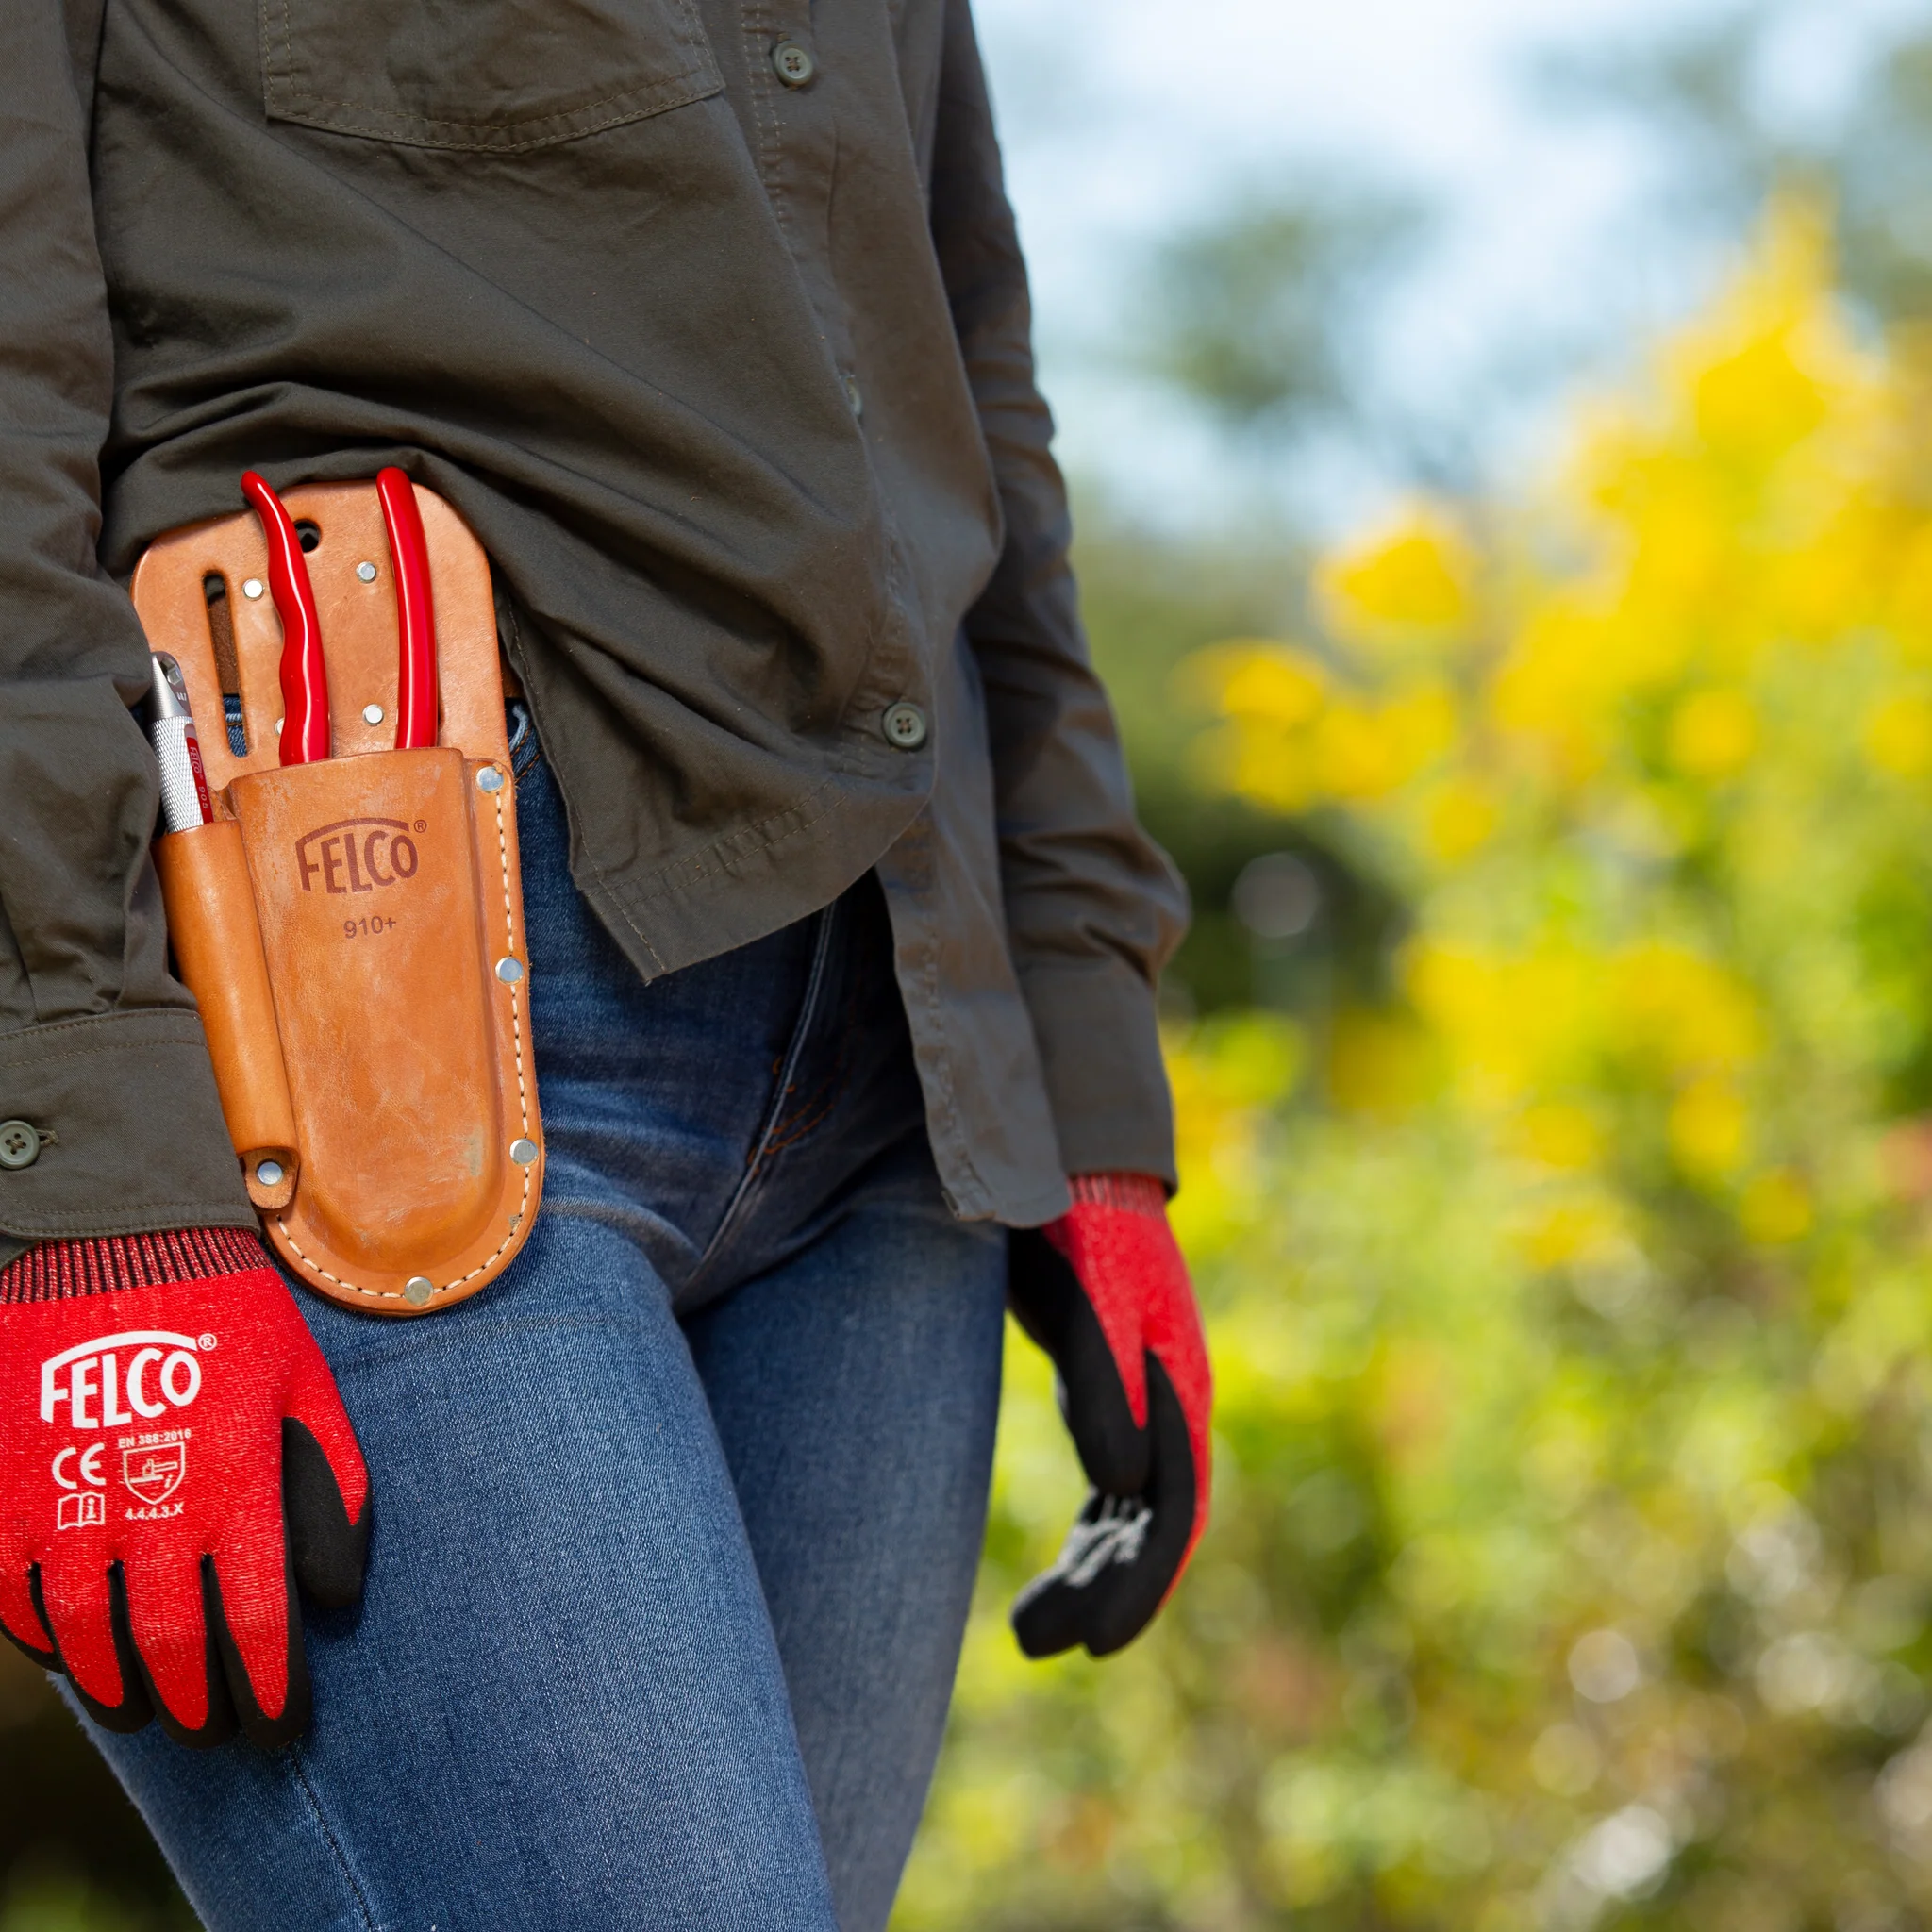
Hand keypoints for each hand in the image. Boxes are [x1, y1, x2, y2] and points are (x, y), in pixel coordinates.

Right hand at [0, 1229, 368, 1747]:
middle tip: (213, 1730)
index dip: (269, 1686)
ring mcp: (65, 1504)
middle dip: (197, 1702)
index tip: (281, 1724)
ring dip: (117, 1686)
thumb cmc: (226, 1313)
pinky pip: (13, 1596)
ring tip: (147, 1709)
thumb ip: (333, 1480)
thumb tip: (342, 1587)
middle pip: (168, 1644)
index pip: (255, 1620)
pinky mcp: (2, 1492)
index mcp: (232, 1482)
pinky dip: (40, 1637)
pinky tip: (66, 1651)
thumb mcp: (305, 1383)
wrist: (114, 1243)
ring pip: (85, 1636)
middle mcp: (148, 1507)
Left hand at [1007, 1174, 1210, 1657]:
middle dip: (1106, 1590)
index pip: (1172, 1513)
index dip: (1140, 1586)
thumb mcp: (1088, 1310)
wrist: (1075, 1165)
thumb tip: (1124, 1489)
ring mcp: (1150, 1398)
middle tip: (1038, 1644)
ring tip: (1032, 1630)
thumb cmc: (1081, 1233)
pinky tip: (1066, 1567)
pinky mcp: (1117, 1388)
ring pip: (1132, 1512)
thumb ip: (1104, 1393)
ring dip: (1095, 1570)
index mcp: (1181, 1393)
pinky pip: (1116, 1487)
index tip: (1096, 1649)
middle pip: (1151, 1524)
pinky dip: (1096, 1532)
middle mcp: (1175, 1405)